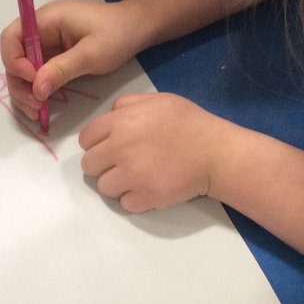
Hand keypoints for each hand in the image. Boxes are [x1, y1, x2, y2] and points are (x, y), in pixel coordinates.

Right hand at [0, 0, 146, 119]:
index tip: (32, 81)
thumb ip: (61, 70)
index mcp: (46, 19)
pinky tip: (41, 107)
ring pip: (22, 70)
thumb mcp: (91, 53)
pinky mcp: (53, 57)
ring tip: (36, 112)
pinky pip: (36, 74)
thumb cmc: (116, 34)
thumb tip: (36, 90)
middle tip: (34, 106)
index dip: (14, 60)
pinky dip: (36, 91)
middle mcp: (40, 31)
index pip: (12, 37)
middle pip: (14, 57)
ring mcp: (46, 44)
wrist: (136, 28)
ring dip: (25, 91)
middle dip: (19, 83)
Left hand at [79, 93, 235, 212]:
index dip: (96, 144)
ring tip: (140, 177)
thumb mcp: (158, 100)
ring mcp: (133, 174)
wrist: (217, 153)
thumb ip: (128, 105)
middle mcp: (121, 147)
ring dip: (118, 184)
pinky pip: (125, 203)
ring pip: (104, 187)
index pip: (86, 139)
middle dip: (104, 165)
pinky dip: (136, 199)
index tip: (109, 148)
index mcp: (121, 122)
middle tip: (124, 164)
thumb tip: (109, 116)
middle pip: (89, 165)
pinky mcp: (146, 196)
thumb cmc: (189, 124)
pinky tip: (151, 188)